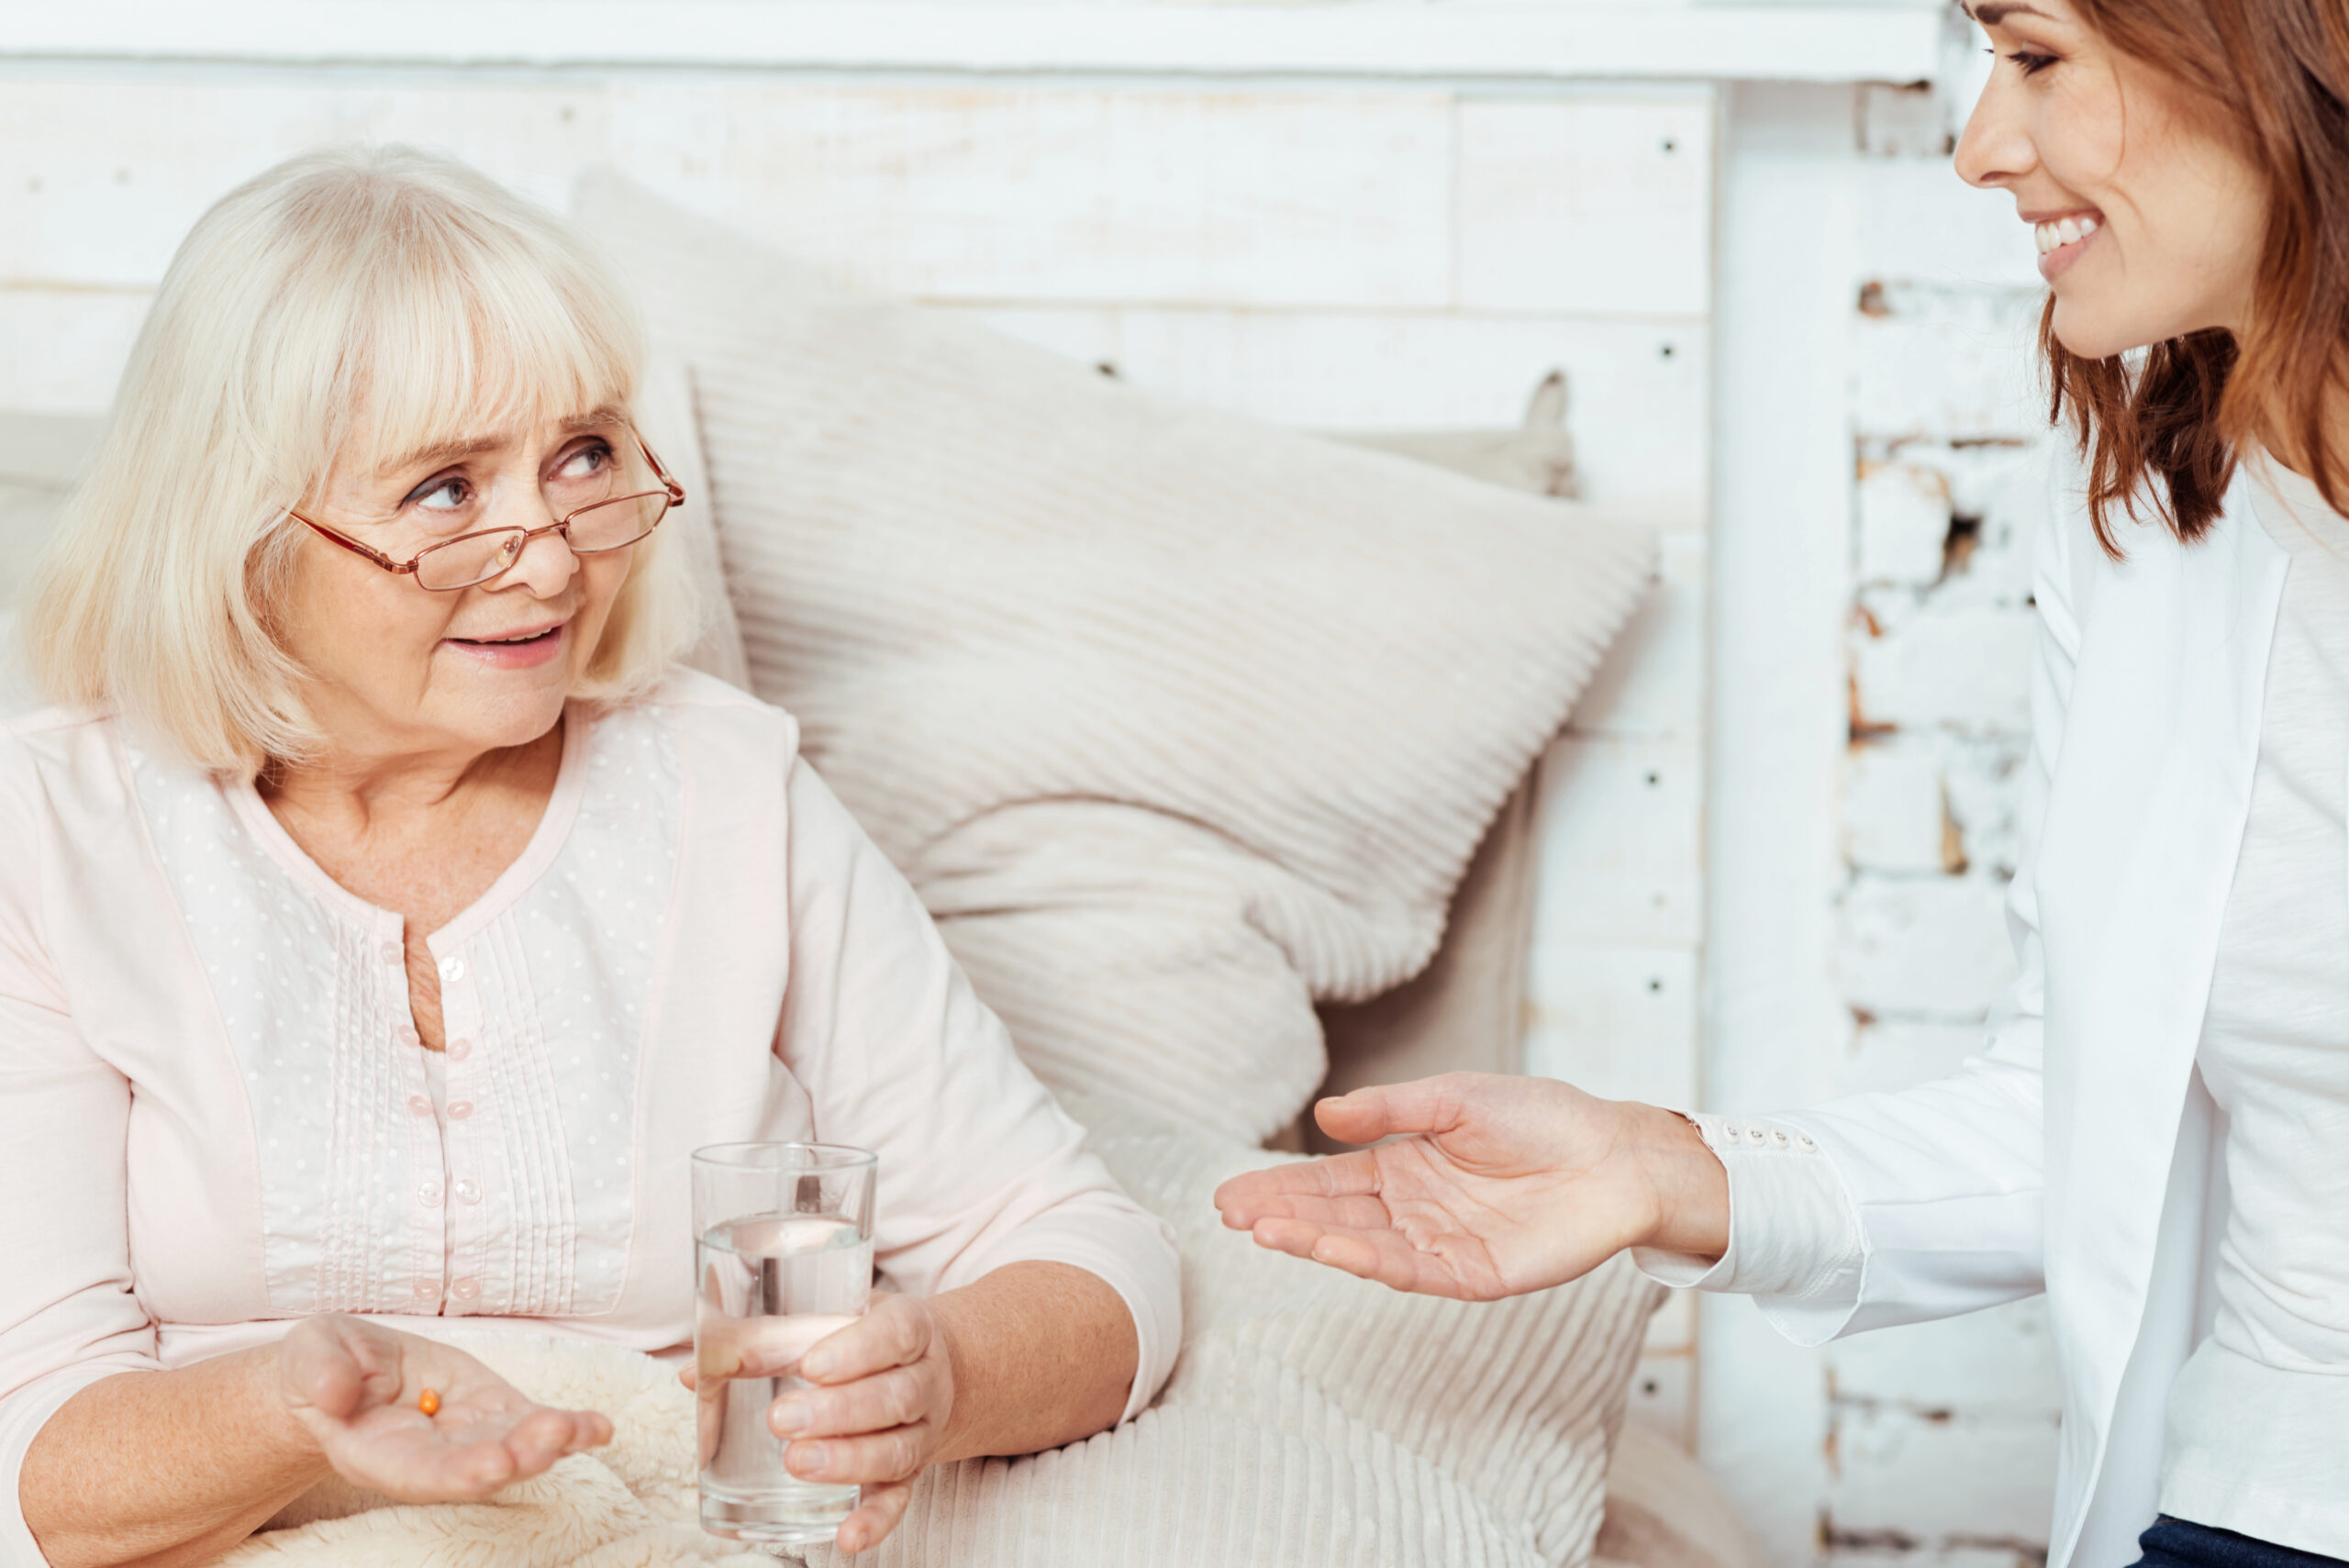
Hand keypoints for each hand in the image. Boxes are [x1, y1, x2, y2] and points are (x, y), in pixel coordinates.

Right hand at [276, 1314, 612, 1500]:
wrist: (346, 1366)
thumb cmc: (324, 1363)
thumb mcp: (311, 1354)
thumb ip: (321, 1373)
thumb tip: (336, 1392)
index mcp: (375, 1450)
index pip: (416, 1471)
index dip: (455, 1473)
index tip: (492, 1466)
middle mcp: (427, 1456)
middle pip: (475, 1468)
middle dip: (515, 1457)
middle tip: (551, 1438)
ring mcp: (465, 1436)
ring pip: (512, 1448)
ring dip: (549, 1443)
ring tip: (583, 1429)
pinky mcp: (492, 1411)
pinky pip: (531, 1423)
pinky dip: (569, 1428)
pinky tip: (600, 1427)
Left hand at [685, 1294, 954, 1554]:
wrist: (926, 1365)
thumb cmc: (861, 1338)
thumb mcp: (828, 1322)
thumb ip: (764, 1341)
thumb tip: (691, 1372)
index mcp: (909, 1328)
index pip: (895, 1333)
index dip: (857, 1351)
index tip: (810, 1365)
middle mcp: (925, 1380)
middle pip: (895, 1398)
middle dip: (838, 1412)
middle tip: (780, 1419)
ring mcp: (922, 1431)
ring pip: (899, 1451)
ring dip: (848, 1462)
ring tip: (795, 1464)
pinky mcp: (912, 1474)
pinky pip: (900, 1500)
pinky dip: (875, 1521)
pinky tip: (847, 1537)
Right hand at [1212, 1072, 1727, 1299]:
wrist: (1615, 1155)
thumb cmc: (1542, 1116)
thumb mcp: (1456, 1098)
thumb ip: (1391, 1110)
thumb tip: (1324, 1117)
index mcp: (1406, 1165)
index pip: (1330, 1181)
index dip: (1281, 1188)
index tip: (1230, 1194)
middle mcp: (1415, 1210)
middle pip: (1335, 1216)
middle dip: (1281, 1216)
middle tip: (1229, 1215)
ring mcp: (1441, 1245)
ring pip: (1364, 1247)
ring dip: (1312, 1241)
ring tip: (1263, 1231)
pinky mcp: (1473, 1274)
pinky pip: (1412, 1272)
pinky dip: (1368, 1261)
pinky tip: (1328, 1248)